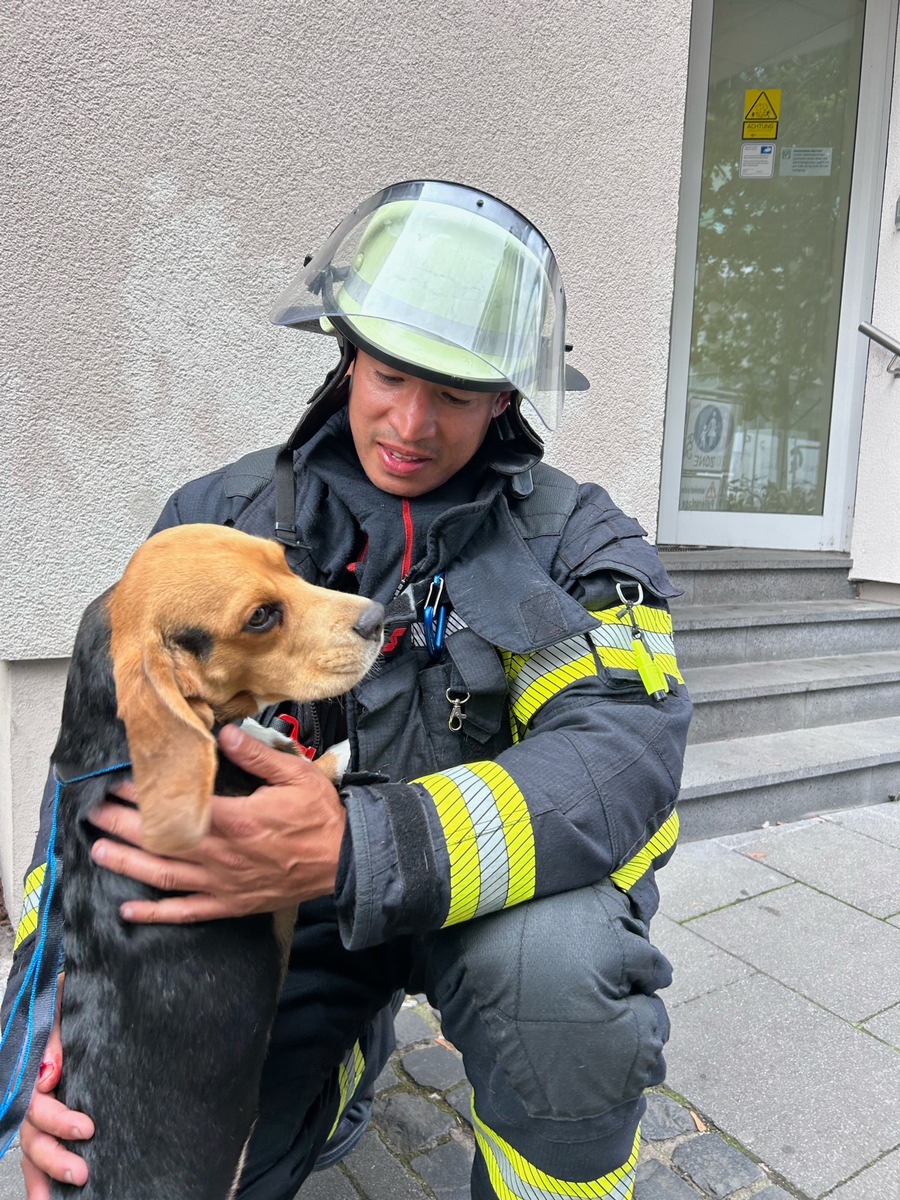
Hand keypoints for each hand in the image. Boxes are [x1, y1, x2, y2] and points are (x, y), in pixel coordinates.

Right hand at [20, 975, 93, 1196]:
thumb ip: (51, 1034)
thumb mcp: (60, 1001)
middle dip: (54, 1157)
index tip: (87, 1128)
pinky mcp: (55, 1114)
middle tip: (83, 1171)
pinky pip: (40, 1148)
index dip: (56, 1120)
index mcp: (32, 1065)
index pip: (34, 1104)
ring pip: (32, 1148)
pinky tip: (50, 1198)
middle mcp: (32, 1089)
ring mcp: (41, 1104)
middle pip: (32, 1134)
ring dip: (45, 1176)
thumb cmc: (70, 994)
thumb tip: (49, 1076)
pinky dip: (43, 1177)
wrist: (83, 982)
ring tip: (64, 1196)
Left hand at [88, 723, 346, 922]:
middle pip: (161, 841)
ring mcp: (223, 884)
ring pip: (164, 877)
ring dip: (128, 864)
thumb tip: (223, 733)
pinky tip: (128, 910)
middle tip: (95, 813)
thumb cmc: (321, 817)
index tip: (120, 782)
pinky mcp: (230, 904)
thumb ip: (257, 755)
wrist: (347, 862)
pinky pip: (186, 912)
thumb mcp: (296, 775)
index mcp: (237, 821)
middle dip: (123, 826)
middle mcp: (222, 856)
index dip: (145, 796)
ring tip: (97, 852)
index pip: (179, 808)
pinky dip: (155, 914)